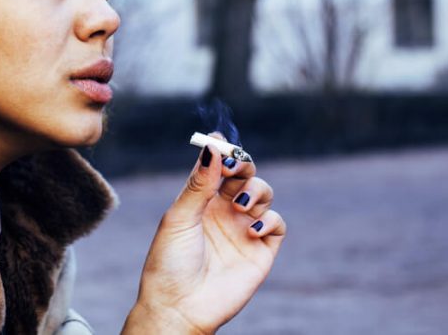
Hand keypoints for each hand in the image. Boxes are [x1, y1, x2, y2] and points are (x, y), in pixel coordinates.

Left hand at [122, 134, 285, 333]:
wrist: (180, 305)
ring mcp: (243, 228)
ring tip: (241, 206)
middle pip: (244, 173)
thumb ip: (199, 184)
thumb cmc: (170, 261)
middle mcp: (223, 209)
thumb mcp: (180, 218)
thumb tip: (212, 147)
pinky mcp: (261, 250)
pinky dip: (270, 219)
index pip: (217, 165)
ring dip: (256, 190)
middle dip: (243, 164)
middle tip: (235, 168)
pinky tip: (252, 229)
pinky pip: (277, 223)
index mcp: (199, 198)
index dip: (222, 151)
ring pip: (263, 192)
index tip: (221, 142)